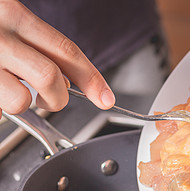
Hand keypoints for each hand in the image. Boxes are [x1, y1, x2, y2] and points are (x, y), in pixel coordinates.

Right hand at [0, 0, 114, 118]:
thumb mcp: (7, 18)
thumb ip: (37, 46)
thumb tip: (67, 78)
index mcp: (12, 15)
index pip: (66, 51)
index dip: (92, 78)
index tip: (106, 99)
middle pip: (49, 78)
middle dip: (57, 98)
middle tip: (51, 98)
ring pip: (18, 101)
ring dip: (21, 103)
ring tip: (9, 88)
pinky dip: (0, 104)